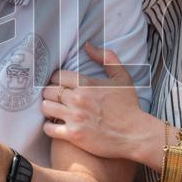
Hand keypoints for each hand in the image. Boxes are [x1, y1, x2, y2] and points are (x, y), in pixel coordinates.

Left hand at [41, 43, 147, 163]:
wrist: (135, 135)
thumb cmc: (129, 106)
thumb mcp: (122, 77)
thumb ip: (106, 58)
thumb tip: (87, 45)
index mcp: (86, 84)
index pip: (57, 76)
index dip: (56, 80)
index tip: (60, 85)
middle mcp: (78, 99)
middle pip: (48, 91)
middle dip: (51, 94)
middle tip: (56, 98)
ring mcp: (74, 118)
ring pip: (46, 107)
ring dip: (48, 108)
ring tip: (54, 111)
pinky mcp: (73, 135)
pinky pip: (48, 128)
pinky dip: (49, 127)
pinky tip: (56, 126)